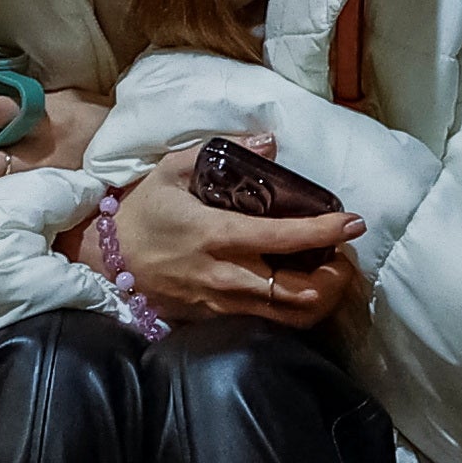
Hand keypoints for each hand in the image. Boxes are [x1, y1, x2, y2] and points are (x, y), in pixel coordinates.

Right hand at [106, 148, 364, 328]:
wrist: (107, 259)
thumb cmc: (145, 210)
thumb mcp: (173, 169)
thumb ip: (221, 150)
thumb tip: (271, 140)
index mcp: (217, 235)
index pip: (283, 239)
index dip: (324, 232)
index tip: (353, 222)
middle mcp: (225, 276)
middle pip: (298, 292)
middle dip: (334, 277)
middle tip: (346, 254)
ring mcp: (222, 304)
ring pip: (290, 316)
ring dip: (322, 297)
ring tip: (332, 273)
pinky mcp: (218, 320)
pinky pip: (269, 322)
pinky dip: (297, 308)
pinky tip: (304, 287)